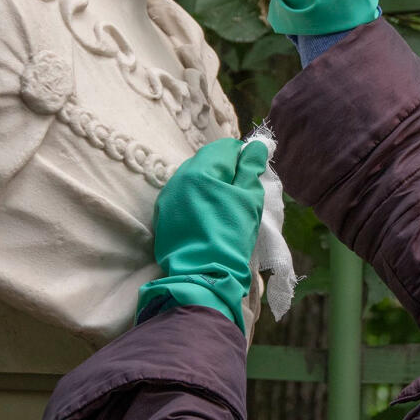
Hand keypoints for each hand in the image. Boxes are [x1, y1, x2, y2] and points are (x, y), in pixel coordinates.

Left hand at [137, 137, 267, 331]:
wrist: (204, 274)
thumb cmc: (231, 234)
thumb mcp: (249, 199)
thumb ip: (251, 167)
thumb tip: (256, 145)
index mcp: (201, 169)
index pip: (225, 148)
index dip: (242, 158)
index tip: (250, 176)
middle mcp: (179, 178)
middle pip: (207, 162)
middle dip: (225, 172)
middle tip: (239, 195)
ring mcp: (168, 197)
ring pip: (194, 180)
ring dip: (210, 187)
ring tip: (223, 209)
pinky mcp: (163, 216)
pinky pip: (183, 198)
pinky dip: (197, 202)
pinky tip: (208, 220)